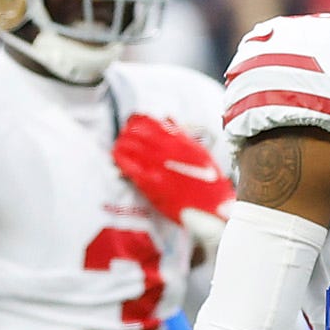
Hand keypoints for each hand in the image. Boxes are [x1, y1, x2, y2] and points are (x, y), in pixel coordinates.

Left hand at [113, 114, 234, 236]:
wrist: (213, 210)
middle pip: (136, 133)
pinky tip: (116, 158)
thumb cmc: (209, 184)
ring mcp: (158, 167)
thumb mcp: (201, 153)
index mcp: (179, 141)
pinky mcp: (151, 184)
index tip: (132, 123)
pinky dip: (121, 160)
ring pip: (130, 147)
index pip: (150, 123)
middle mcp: (167, 151)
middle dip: (128, 133)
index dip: (138, 121)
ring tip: (118, 146)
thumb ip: (183, 135)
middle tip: (124, 136)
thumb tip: (167, 119)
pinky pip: (129, 167)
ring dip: (122, 144)